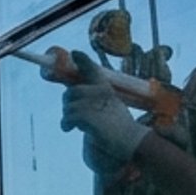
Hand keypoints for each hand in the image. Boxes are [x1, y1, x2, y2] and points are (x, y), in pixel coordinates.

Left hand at [61, 51, 150, 166]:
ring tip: (73, 124)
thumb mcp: (108, 105)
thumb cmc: (117, 124)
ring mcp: (95, 103)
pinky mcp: (89, 116)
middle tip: (72, 115)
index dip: (83, 61)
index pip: (93, 70)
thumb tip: (72, 93)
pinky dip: (66, 123)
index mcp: (106, 88)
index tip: (75, 53)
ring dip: (67, 116)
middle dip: (68, 103)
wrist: (130, 141)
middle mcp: (101, 92)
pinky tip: (69, 128)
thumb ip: (92, 98)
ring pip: (68, 105)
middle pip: (71, 91)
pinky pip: (68, 116)